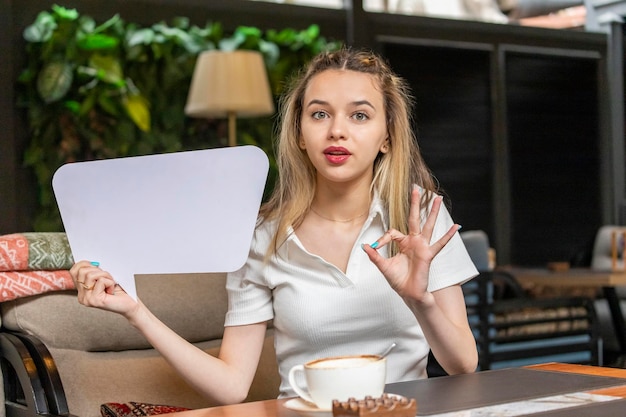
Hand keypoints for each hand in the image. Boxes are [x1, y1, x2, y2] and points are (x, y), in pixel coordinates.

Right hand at [69, 260, 138, 316]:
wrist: (129, 304)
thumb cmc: (119, 291)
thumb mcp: (104, 278)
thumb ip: (94, 271)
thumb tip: (91, 262)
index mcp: (81, 290)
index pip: (74, 271)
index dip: (85, 264)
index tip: (98, 266)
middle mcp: (81, 296)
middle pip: (82, 271)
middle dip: (98, 270)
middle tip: (108, 278)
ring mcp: (87, 299)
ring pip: (90, 275)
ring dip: (105, 275)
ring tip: (111, 283)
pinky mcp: (94, 300)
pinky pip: (101, 281)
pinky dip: (110, 282)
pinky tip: (112, 290)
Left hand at [362, 186, 458, 300]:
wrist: (409, 294)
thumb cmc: (399, 280)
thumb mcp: (383, 267)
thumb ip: (375, 256)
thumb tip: (365, 246)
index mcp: (403, 244)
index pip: (393, 232)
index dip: (383, 238)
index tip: (376, 247)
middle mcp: (414, 242)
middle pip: (414, 219)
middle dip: (414, 204)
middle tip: (415, 188)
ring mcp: (422, 247)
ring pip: (428, 226)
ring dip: (432, 212)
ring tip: (438, 199)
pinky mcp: (428, 254)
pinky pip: (439, 244)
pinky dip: (447, 235)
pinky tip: (456, 226)